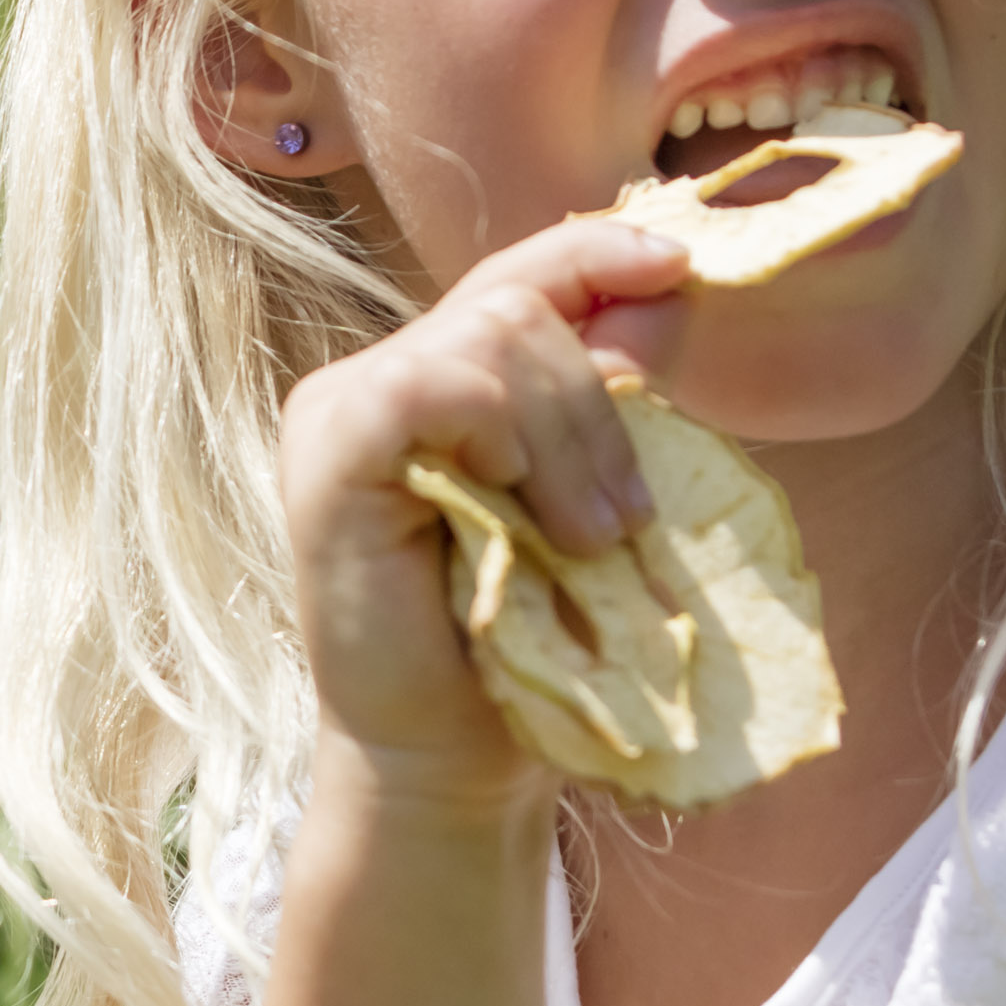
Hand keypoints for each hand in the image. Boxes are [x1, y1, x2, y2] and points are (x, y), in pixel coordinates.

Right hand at [275, 213, 693, 803]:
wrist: (453, 754)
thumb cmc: (523, 641)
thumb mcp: (587, 498)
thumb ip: (612, 395)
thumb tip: (668, 286)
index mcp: (437, 380)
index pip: (517, 275)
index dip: (595, 251)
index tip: (678, 262)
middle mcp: (377, 378)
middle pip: (518, 307)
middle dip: (598, 406)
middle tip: (623, 523)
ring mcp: (341, 408)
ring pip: (489, 336)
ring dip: (566, 437)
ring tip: (582, 540)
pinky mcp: (327, 450)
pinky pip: (429, 384)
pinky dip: (496, 430)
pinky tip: (509, 501)